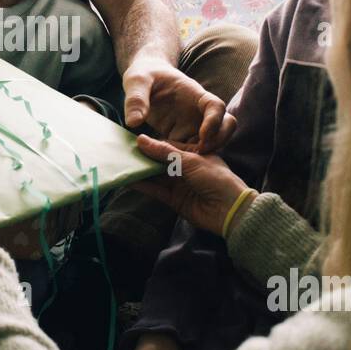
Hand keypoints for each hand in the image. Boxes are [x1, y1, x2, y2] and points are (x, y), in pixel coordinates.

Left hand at [121, 55, 235, 153]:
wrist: (143, 82)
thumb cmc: (144, 74)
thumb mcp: (137, 80)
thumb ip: (136, 98)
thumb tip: (134, 122)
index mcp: (194, 94)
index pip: (216, 106)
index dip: (214, 121)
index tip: (203, 135)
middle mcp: (197, 112)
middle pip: (224, 127)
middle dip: (218, 141)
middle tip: (199, 153)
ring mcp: (190, 126)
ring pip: (208, 143)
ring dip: (199, 154)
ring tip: (178, 162)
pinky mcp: (179, 137)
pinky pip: (187, 151)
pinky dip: (181, 159)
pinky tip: (166, 164)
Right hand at [131, 134, 249, 236]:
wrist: (228, 210)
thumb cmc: (216, 178)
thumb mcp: (190, 160)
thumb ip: (164, 152)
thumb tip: (141, 140)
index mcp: (193, 152)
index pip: (167, 145)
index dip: (151, 143)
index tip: (132, 139)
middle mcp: (184, 167)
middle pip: (159, 161)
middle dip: (143, 157)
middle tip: (122, 151)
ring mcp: (178, 183)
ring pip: (155, 175)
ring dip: (140, 171)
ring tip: (121, 164)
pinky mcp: (173, 199)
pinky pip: (155, 190)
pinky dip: (142, 185)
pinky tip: (129, 180)